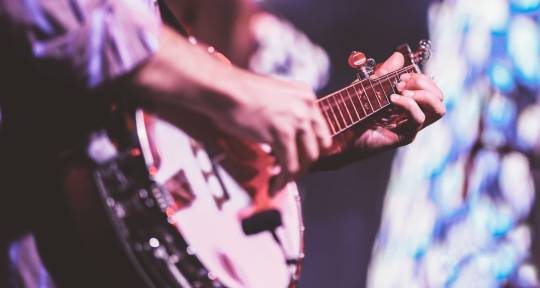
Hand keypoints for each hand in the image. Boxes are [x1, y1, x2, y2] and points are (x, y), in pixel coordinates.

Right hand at [132, 28, 330, 189]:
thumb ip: (286, 112)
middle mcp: (306, 107)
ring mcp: (296, 120)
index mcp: (306, 96)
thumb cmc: (238, 91)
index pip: (321, 130)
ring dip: (294, 175)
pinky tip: (274, 185)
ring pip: (306, 160)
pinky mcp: (282, 134)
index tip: (302, 159)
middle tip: (291, 173)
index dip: (311, 148)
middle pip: (317, 146)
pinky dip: (283, 180)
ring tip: (281, 181)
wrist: (223, 89)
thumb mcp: (273, 97)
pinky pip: (290, 166)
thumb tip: (287, 137)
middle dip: (305, 164)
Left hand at [321, 52, 444, 164]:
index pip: (430, 88)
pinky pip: (418, 119)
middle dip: (423, 83)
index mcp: (407, 102)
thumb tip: (398, 57)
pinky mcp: (404, 137)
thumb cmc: (349, 112)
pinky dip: (408, 104)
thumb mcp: (367, 86)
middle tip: (401, 82)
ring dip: (423, 95)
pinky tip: (392, 99)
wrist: (337, 132)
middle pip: (439, 97)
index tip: (400, 75)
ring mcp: (409, 127)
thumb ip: (384, 73)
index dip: (420, 77)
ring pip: (437, 110)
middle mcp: (412, 115)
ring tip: (400, 91)